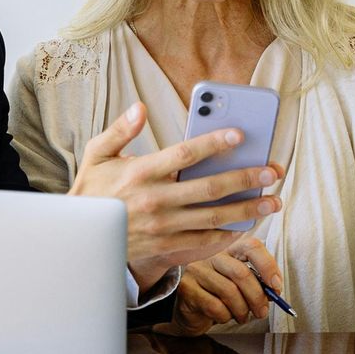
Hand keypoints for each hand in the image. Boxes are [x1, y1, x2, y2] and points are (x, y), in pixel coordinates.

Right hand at [69, 102, 280, 285]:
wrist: (82, 238)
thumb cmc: (92, 191)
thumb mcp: (96, 155)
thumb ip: (119, 130)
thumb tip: (140, 107)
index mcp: (140, 173)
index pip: (184, 155)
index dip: (213, 143)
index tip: (239, 134)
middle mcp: (155, 200)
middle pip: (209, 188)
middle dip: (245, 178)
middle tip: (271, 170)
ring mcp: (163, 227)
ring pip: (213, 217)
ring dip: (246, 209)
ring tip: (272, 201)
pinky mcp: (165, 246)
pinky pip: (203, 241)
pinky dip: (227, 235)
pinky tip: (247, 225)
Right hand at [173, 242, 284, 332]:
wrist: (188, 310)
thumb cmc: (218, 295)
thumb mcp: (240, 285)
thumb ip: (257, 282)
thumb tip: (274, 290)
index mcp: (229, 249)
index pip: (252, 246)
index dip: (268, 266)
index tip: (276, 287)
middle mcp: (212, 255)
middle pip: (241, 273)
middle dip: (257, 297)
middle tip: (262, 312)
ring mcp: (197, 270)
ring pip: (229, 292)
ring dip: (242, 311)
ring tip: (242, 317)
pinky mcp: (187, 288)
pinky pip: (215, 306)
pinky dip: (225, 317)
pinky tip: (224, 317)